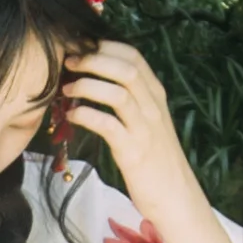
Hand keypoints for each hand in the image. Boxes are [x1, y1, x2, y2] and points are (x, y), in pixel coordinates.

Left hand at [58, 42, 206, 232]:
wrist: (176, 197)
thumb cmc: (156, 160)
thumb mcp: (149, 122)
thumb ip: (132, 99)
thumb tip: (100, 79)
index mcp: (157, 96)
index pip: (133, 56)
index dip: (105, 46)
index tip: (81, 47)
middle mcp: (154, 108)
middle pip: (125, 68)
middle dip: (93, 60)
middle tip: (69, 63)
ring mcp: (145, 129)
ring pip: (117, 93)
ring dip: (87, 85)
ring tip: (66, 89)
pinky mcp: (134, 152)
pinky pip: (108, 125)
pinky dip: (86, 115)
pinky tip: (72, 116)